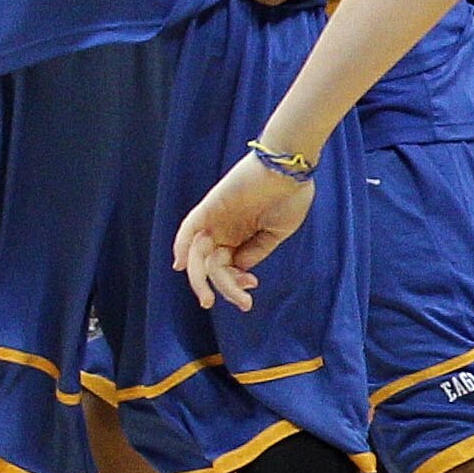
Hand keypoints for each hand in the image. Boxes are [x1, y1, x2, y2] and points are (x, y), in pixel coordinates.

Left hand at [174, 155, 314, 309]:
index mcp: (240, 237)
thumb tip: (238, 270)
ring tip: (208, 300)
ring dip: (200, 280)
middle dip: (222, 288)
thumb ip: (255, 252)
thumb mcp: (276, 233)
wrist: (292, 170)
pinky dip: (181, 244)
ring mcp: (216, 219)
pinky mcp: (211, 207)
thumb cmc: (291, 197)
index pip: (227, 268)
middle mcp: (225, 230)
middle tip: (241, 302)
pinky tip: (181, 266)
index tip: (251, 289)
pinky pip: (189, 228)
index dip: (235, 284)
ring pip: (198, 255)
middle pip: (211, 266)